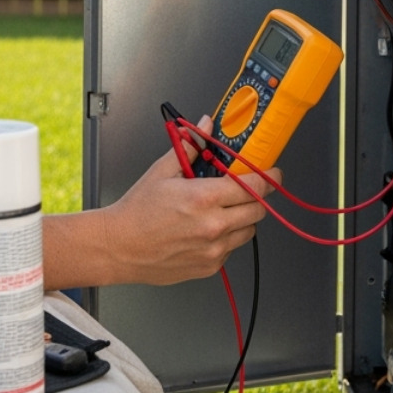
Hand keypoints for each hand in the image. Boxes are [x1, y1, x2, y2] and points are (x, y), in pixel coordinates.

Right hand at [99, 121, 279, 285]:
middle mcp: (214, 225)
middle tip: (246, 191)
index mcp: (204, 197)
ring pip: (249, 231)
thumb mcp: (162, 172)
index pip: (254, 185)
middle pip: (258, 210)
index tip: (274, 173)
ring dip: (242, 219)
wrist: (119, 247)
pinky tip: (206, 230)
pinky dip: (226, 239)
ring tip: (221, 211)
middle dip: (257, 198)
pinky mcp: (210, 266)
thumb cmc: (137, 212)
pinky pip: (231, 249)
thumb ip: (190, 148)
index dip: (269, 178)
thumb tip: (206, 125)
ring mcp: (214, 249)